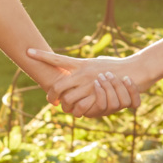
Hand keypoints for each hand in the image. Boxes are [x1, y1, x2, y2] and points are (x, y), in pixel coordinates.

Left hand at [26, 48, 142, 117]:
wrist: (134, 72)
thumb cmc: (116, 66)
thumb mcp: (97, 63)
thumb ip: (83, 66)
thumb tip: (73, 65)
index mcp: (81, 63)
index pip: (57, 59)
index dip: (41, 56)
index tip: (27, 51)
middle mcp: (82, 73)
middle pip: (57, 86)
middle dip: (50, 96)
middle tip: (51, 101)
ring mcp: (88, 85)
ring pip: (67, 99)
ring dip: (65, 106)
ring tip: (65, 107)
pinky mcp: (96, 96)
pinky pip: (80, 107)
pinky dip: (77, 111)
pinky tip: (77, 112)